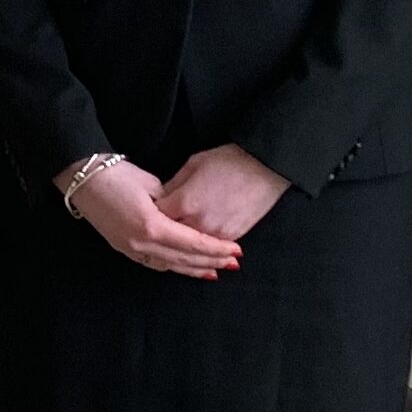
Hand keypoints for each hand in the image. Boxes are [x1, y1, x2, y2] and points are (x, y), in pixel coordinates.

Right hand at [71, 158, 244, 278]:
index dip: (216, 248)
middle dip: (211, 262)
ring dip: (193, 269)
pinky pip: (154, 263)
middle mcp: (141, 243)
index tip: (236, 250)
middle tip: (233, 264)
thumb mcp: (153, 184)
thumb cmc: (117, 174)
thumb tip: (187, 218)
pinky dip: (173, 266)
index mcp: (151, 225)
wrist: (83, 178)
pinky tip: (185, 266)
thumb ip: (173, 205)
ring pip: (169, 266)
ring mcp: (130, 249)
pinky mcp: (123, 248)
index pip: (192, 242)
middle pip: (183, 259)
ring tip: (215, 271)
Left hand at [155, 144, 289, 245]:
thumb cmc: (228, 161)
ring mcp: (214, 234)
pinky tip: (196, 250)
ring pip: (189, 250)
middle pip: (169, 239)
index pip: (154, 218)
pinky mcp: (230, 239)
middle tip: (156, 231)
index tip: (147, 213)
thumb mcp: (193, 165)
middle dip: (162, 234)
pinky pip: (209, 250)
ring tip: (172, 244)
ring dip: (181, 247)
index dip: (149, 214)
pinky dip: (202, 250)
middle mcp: (197, 223)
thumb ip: (172, 187)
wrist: (264, 167)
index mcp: (183, 203)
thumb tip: (160, 200)